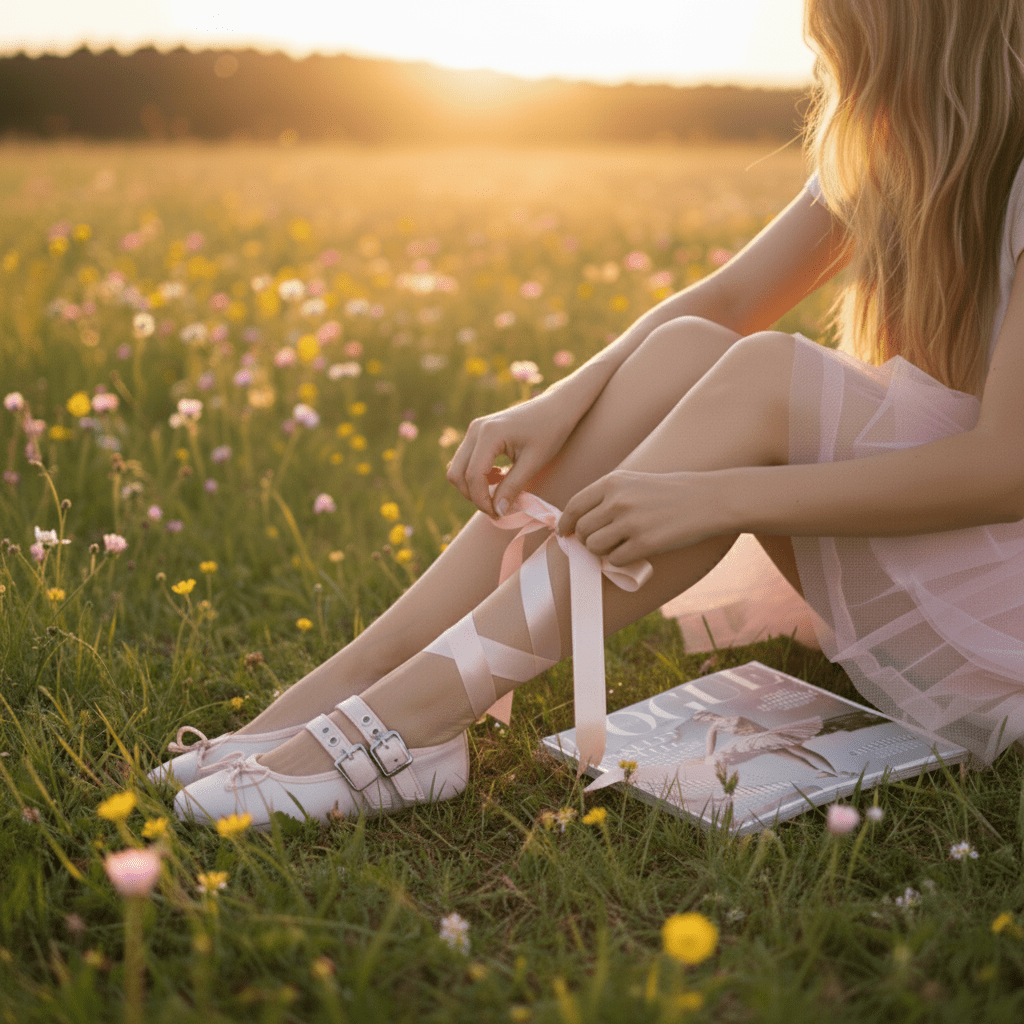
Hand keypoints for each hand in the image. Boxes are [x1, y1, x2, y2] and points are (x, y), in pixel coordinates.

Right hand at [446, 389, 584, 515]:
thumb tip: (497, 512)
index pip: (473, 477)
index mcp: (489, 434)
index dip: (482, 501)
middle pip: (456, 474)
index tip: (499, 515)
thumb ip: (512, 487)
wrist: (556, 407)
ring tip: (499, 492)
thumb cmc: (550, 432)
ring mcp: (474, 430)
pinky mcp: (478, 432)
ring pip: (458, 468)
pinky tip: (498, 477)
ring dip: (473, 487)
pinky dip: (476, 476)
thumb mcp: (533, 463)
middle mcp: (476, 430)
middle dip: (473, 496)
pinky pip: (466, 461)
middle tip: (496, 508)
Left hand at [558, 469, 721, 564]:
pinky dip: (620, 560)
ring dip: (602, 552)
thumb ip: (607, 498)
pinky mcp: (644, 543)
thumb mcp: (634, 481)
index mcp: (612, 482)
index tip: (565, 533)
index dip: (566, 523)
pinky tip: (633, 552)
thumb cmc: (670, 491)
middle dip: (588, 540)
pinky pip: (615, 560)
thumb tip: (579, 524)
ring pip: (595, 547)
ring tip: (619, 545)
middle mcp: (617, 500)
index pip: (574, 506)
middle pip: (583, 530)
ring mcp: (630, 522)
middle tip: (602, 542)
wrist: (707, 500)